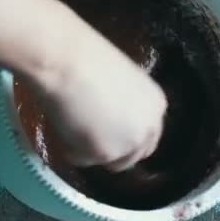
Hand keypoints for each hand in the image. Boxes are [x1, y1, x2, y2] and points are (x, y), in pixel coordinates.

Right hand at [27, 17, 166, 171]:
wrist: (68, 61)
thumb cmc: (88, 58)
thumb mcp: (121, 82)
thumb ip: (126, 105)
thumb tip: (111, 120)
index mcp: (157, 105)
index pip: (150, 137)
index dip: (128, 139)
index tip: (111, 137)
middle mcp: (149, 128)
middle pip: (133, 156)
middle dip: (112, 152)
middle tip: (89, 142)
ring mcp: (128, 144)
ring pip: (109, 162)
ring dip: (92, 152)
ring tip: (72, 128)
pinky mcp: (104, 154)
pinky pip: (83, 160)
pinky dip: (70, 149)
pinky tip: (62, 127)